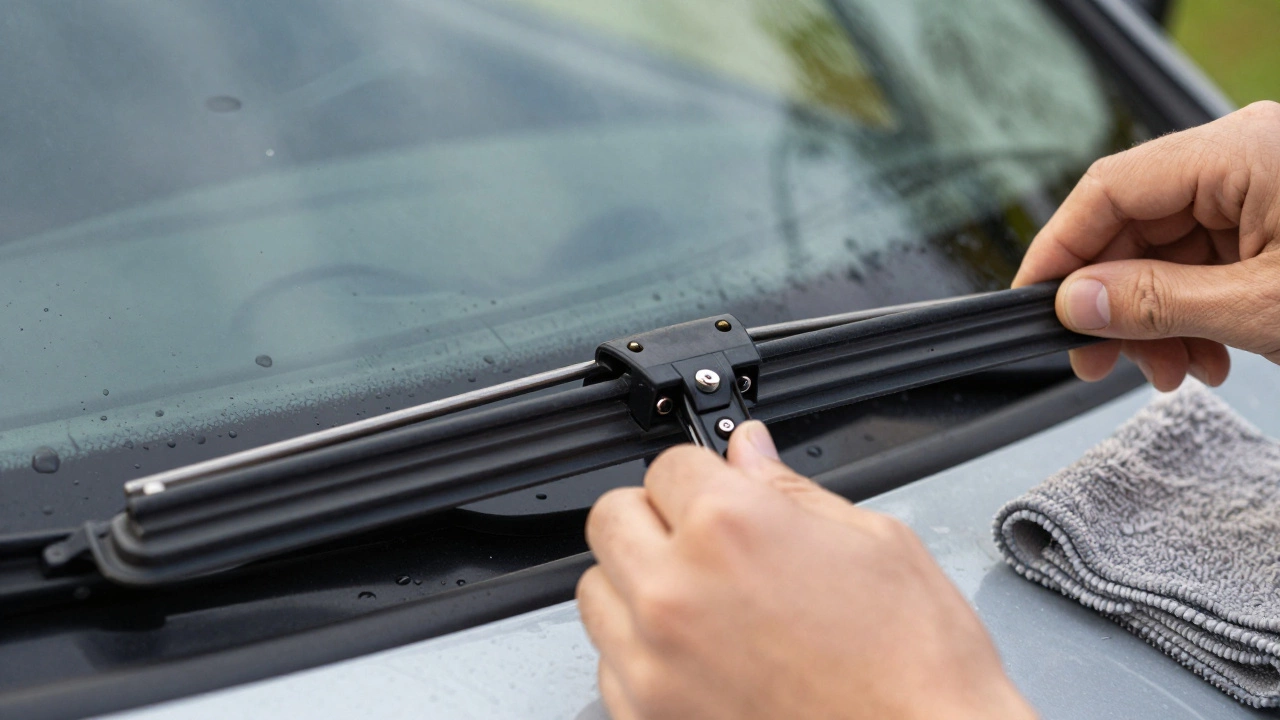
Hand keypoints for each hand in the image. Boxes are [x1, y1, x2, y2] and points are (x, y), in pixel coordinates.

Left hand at [577, 421, 1035, 719]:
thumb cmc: (915, 672)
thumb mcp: (876, 545)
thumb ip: (792, 490)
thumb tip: (751, 453)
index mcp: (731, 528)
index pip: (668, 465)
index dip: (702, 476)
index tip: (720, 493)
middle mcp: (676, 592)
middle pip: (612, 519)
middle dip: (654, 518)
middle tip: (703, 540)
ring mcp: (653, 664)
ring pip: (597, 592)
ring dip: (638, 585)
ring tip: (701, 603)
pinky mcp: (647, 719)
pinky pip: (610, 666)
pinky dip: (641, 655)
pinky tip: (699, 658)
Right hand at [1014, 101, 1279, 390]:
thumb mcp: (1259, 305)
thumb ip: (1157, 301)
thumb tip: (1075, 302)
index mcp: (1238, 152)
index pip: (1109, 189)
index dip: (1059, 250)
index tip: (1033, 302)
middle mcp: (1243, 158)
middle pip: (1133, 227)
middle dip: (1116, 306)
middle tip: (1098, 361)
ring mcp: (1259, 189)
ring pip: (1164, 254)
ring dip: (1156, 322)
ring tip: (1173, 370)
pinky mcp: (1272, 222)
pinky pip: (1204, 264)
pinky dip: (1194, 316)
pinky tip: (1206, 355)